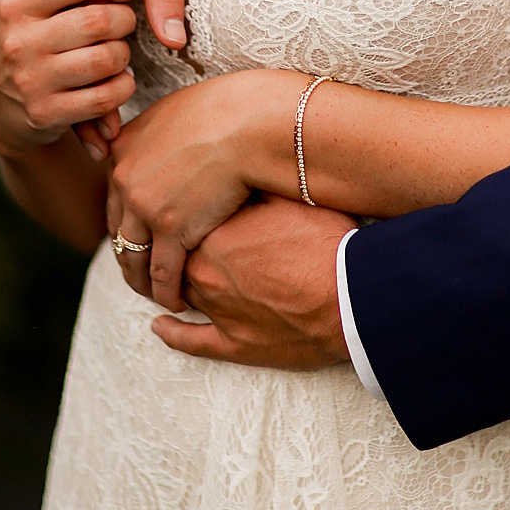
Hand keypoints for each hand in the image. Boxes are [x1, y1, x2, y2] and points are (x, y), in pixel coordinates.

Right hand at [0, 0, 138, 159]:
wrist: (0, 102)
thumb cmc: (15, 25)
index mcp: (12, 3)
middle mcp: (18, 42)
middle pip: (98, 21)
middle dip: (125, 17)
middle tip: (128, 17)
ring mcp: (32, 81)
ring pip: (106, 59)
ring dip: (125, 51)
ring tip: (120, 43)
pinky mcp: (47, 114)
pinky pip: (105, 97)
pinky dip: (122, 85)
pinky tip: (117, 75)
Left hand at [105, 70, 297, 310]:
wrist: (247, 122)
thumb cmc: (223, 109)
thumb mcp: (171, 113)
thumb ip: (153, 136)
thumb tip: (156, 145)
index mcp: (121, 152)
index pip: (114, 201)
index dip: (127, 225)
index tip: (139, 239)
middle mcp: (124, 181)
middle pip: (119, 233)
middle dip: (130, 258)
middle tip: (143, 274)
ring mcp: (145, 208)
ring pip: (134, 259)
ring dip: (143, 283)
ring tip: (158, 294)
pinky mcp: (172, 231)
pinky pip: (163, 273)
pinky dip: (167, 292)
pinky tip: (178, 301)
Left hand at [152, 194, 354, 369]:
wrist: (350, 297)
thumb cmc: (325, 243)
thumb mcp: (290, 198)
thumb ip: (256, 185)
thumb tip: (238, 166)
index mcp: (215, 233)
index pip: (185, 217)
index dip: (189, 210)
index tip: (194, 201)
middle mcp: (205, 271)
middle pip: (177, 254)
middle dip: (177, 244)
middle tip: (181, 232)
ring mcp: (216, 310)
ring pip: (181, 291)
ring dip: (174, 281)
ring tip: (170, 271)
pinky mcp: (232, 344)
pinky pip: (189, 340)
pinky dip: (171, 333)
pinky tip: (159, 325)